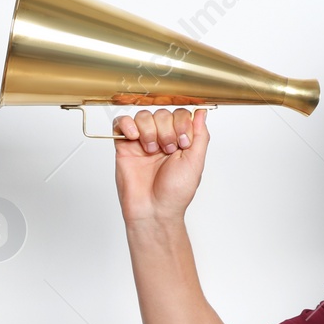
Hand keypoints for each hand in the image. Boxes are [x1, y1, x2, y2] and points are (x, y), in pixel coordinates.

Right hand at [113, 107, 208, 222]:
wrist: (153, 210)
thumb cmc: (175, 193)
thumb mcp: (196, 162)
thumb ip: (200, 135)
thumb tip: (201, 113)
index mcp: (179, 141)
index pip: (180, 114)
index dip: (181, 124)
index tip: (182, 143)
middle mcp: (161, 138)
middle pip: (161, 113)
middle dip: (166, 130)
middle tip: (166, 151)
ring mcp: (142, 141)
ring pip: (143, 116)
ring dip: (149, 130)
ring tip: (150, 150)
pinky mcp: (124, 146)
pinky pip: (121, 123)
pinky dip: (127, 125)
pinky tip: (134, 138)